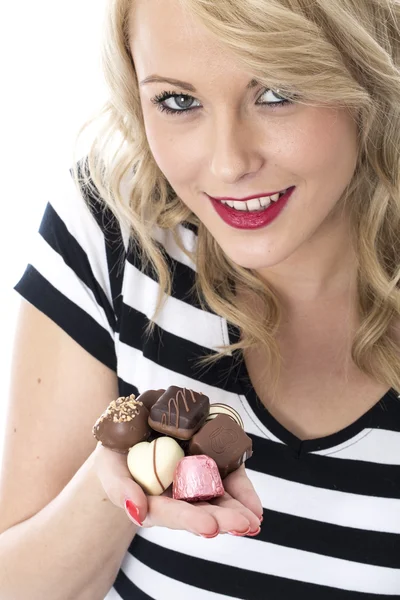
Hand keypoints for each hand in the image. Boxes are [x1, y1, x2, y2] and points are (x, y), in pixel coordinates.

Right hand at [94, 443, 262, 536]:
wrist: (130, 433)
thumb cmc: (116, 457)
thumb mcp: (110, 469)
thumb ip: (120, 489)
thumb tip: (137, 510)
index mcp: (153, 504)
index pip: (171, 513)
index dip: (190, 520)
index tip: (209, 527)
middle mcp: (177, 498)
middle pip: (201, 511)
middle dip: (223, 519)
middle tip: (243, 525)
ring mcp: (195, 482)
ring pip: (218, 499)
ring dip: (238, 510)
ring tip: (254, 520)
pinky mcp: (209, 464)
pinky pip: (228, 479)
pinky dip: (242, 493)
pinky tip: (255, 506)